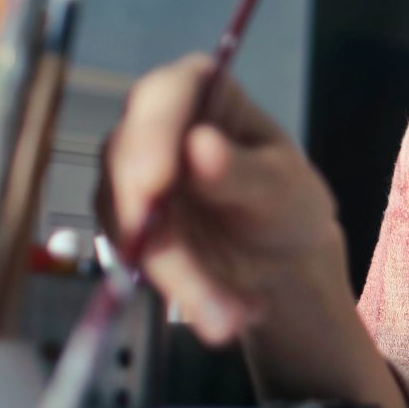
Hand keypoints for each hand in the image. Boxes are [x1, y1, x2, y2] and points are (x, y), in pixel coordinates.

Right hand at [101, 54, 350, 345]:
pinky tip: (221, 313)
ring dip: (175, 277)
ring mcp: (129, 175)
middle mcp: (151, 125)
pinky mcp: (122, 223)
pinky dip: (176, 292)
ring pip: (125, 221)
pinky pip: (131, 258)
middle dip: (159, 230)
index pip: (161, 96)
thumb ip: (241, 171)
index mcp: (197, 90)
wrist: (278, 257)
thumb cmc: (286, 202)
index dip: (151, 137)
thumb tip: (200, 147)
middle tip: (190, 279)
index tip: (156, 184)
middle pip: (128, 163)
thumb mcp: (281, 187)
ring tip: (228, 317)